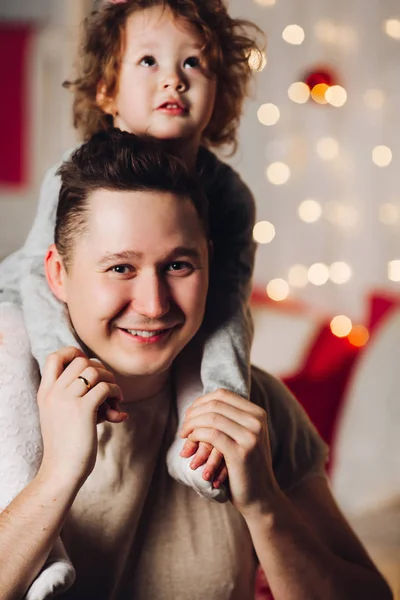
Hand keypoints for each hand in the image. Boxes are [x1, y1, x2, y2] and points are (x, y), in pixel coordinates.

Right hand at [37, 347, 126, 487]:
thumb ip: (82, 399)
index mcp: (45, 392)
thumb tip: (113, 392)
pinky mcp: (82, 409)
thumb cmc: (68, 446)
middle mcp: (53, 392)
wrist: (61, 471)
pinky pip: (105, 388)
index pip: (54, 357)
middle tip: (106, 387)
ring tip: (115, 398)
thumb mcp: (66, 417)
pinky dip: (115, 393)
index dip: (73, 353)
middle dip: (99, 369)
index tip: (89, 366)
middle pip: (81, 360)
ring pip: (95, 371)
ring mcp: (66, 399)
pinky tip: (117, 408)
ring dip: (111, 381)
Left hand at [179, 389, 279, 516]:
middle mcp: (256, 421)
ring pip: (211, 418)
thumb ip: (230, 419)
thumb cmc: (245, 467)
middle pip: (215, 404)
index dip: (201, 401)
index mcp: (257, 413)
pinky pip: (211, 435)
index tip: (189, 414)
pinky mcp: (240, 452)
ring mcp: (251, 436)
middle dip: (193, 412)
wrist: (261, 497)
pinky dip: (196, 436)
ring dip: (191, 424)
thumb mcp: (243, 437)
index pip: (223, 395)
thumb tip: (198, 404)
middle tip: (184, 426)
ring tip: (184, 435)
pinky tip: (190, 443)